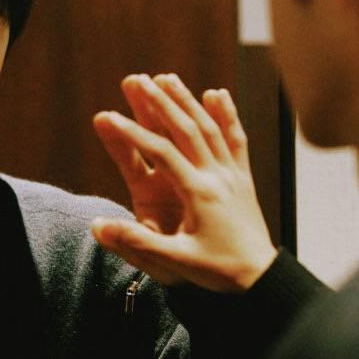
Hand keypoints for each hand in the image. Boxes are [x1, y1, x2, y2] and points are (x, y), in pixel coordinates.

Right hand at [92, 74, 276, 290]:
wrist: (260, 281)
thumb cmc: (218, 272)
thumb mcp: (175, 263)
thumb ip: (136, 242)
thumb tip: (98, 226)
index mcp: (199, 194)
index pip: (161, 153)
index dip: (132, 132)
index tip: (108, 115)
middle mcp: (217, 178)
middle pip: (186, 130)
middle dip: (160, 102)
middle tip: (137, 79)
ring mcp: (232, 175)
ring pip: (209, 128)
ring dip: (187, 100)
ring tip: (167, 78)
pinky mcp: (243, 178)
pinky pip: (236, 139)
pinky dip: (227, 115)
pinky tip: (218, 94)